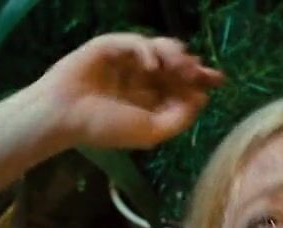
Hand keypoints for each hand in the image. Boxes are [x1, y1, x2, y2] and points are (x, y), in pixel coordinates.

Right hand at [38, 33, 224, 149]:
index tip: (218, 79)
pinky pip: (135, 41)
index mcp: (149, 99)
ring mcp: (126, 61)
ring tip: (177, 66)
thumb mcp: (152, 131)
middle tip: (199, 71)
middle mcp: (140, 78)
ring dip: (173, 55)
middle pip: (175, 64)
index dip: (199, 80)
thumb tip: (202, 98)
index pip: (180, 85)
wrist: (65, 116)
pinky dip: (146, 50)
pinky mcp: (110, 47)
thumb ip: (179, 118)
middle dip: (191, 66)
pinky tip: (150, 65)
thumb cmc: (105, 128)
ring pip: (160, 48)